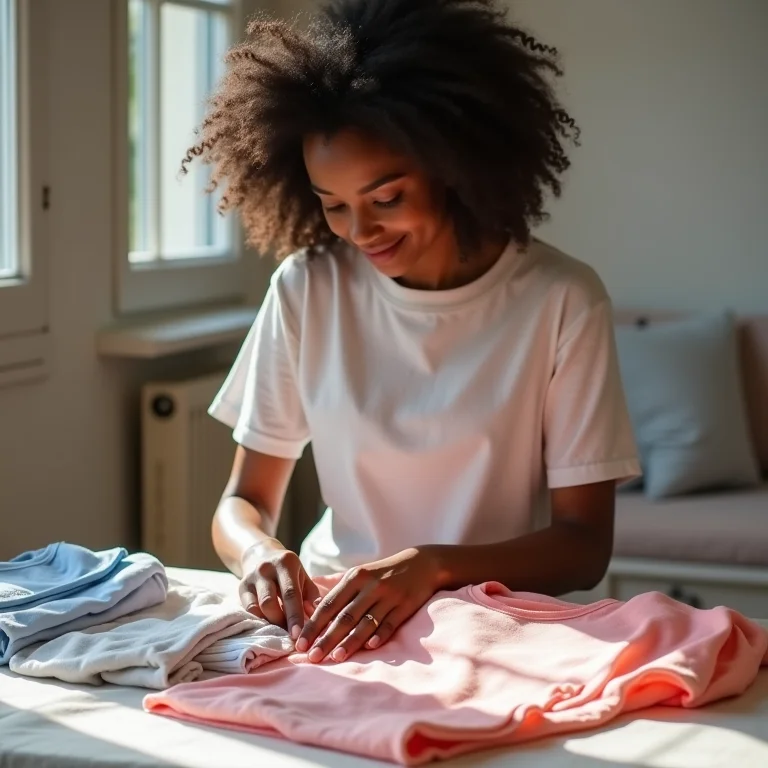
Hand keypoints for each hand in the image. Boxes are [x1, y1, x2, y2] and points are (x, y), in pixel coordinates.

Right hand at [238, 539, 320, 640]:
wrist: (262, 555)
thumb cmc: (289, 571)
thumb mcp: (303, 577)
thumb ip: (311, 596)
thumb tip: (318, 616)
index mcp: (286, 562)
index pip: (291, 593)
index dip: (295, 616)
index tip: (299, 634)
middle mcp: (266, 568)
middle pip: (270, 602)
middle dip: (281, 622)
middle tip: (291, 637)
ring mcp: (251, 577)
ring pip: (258, 607)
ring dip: (270, 623)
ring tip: (282, 632)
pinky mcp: (241, 587)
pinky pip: (249, 609)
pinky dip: (259, 620)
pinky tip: (269, 625)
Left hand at [296, 547, 441, 662]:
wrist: (421, 563)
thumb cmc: (383, 573)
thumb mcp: (360, 573)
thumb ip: (338, 590)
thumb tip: (311, 607)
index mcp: (354, 577)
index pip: (329, 604)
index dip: (313, 624)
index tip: (300, 642)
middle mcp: (369, 586)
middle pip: (344, 616)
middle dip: (326, 638)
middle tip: (312, 656)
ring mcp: (388, 596)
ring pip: (365, 622)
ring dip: (350, 641)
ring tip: (335, 658)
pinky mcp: (405, 606)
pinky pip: (390, 622)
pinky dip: (380, 634)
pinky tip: (370, 647)